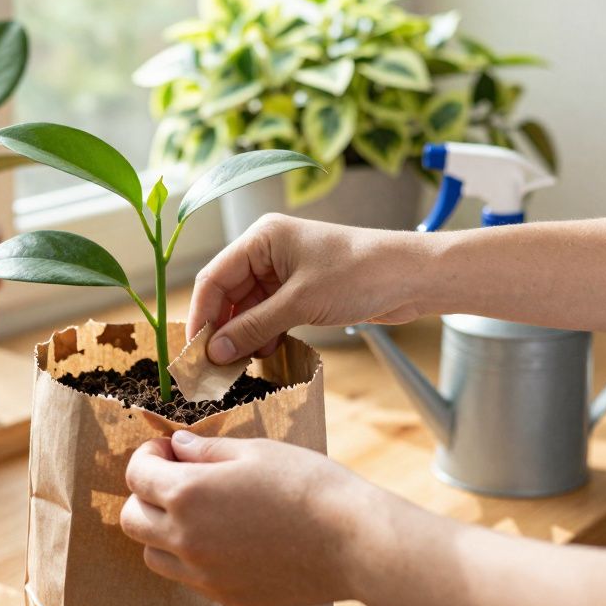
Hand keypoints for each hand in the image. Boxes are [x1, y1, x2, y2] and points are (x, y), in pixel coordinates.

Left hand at [120, 430, 366, 605]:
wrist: (352, 542)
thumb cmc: (308, 486)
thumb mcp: (254, 452)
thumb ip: (206, 450)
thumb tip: (178, 446)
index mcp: (187, 494)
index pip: (136, 474)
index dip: (148, 455)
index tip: (169, 450)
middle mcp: (185, 539)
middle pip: (132, 519)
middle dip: (145, 493)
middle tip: (176, 477)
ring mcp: (203, 574)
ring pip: (152, 553)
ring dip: (161, 528)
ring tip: (198, 510)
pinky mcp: (224, 595)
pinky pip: (186, 576)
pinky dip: (188, 555)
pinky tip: (223, 536)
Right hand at [188, 213, 426, 363]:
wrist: (412, 277)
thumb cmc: (359, 274)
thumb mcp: (300, 304)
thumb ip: (253, 328)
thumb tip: (215, 353)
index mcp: (262, 238)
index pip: (213, 278)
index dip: (201, 316)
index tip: (193, 353)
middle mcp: (268, 251)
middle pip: (228, 294)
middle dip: (221, 330)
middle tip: (213, 367)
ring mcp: (285, 271)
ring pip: (248, 307)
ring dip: (243, 336)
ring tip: (238, 367)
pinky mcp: (302, 290)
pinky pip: (269, 314)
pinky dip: (263, 335)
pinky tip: (264, 355)